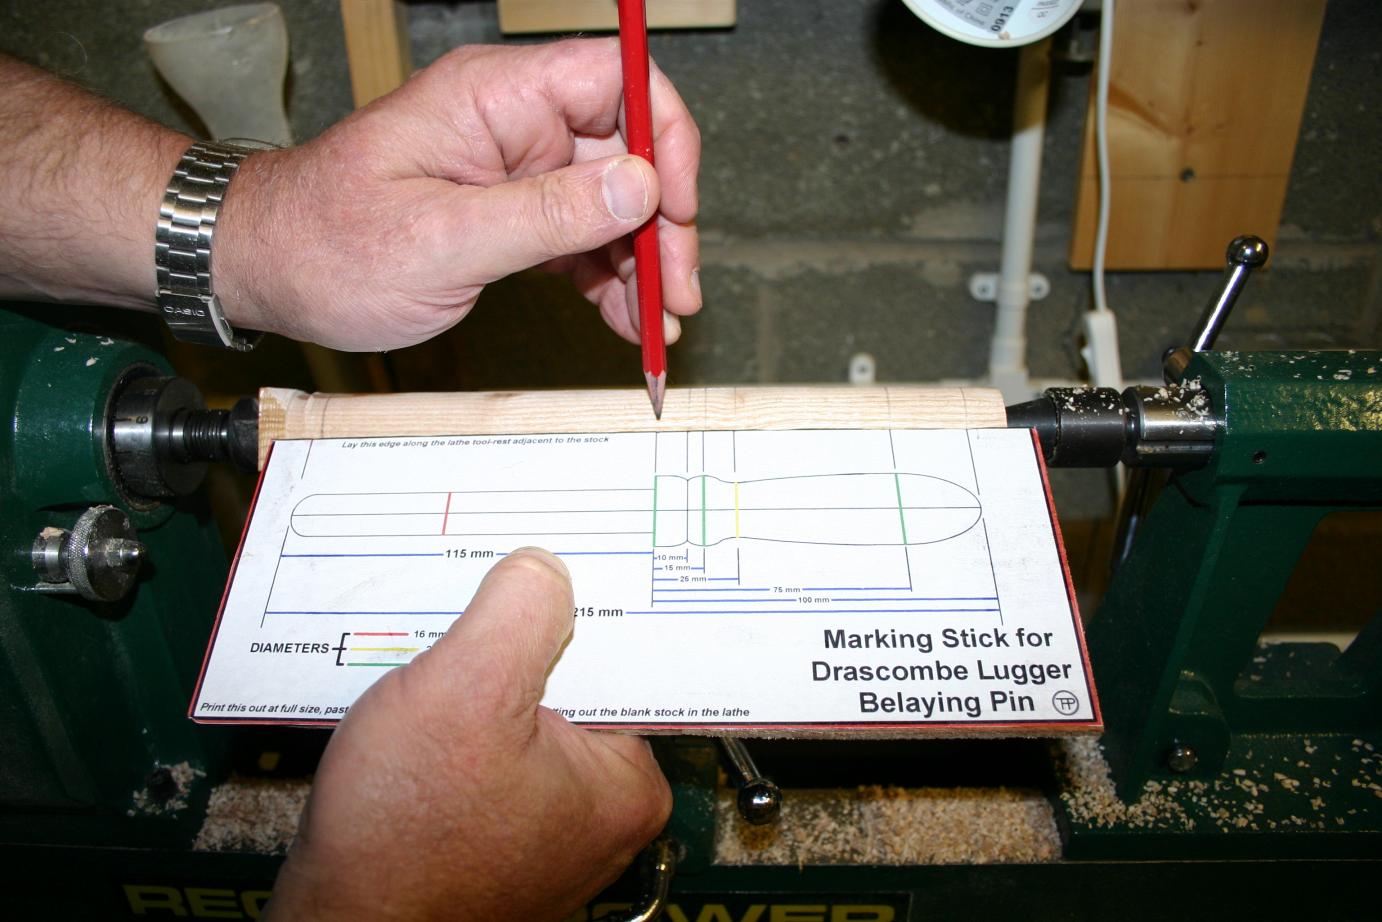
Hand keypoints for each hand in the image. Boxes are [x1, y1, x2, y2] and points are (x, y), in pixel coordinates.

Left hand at [217, 39, 701, 350]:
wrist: (269, 273)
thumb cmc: (326, 245)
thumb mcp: (440, 240)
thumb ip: (545, 214)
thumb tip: (641, 186)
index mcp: (493, 97)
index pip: (613, 77)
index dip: (662, 135)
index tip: (676, 205)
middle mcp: (513, 125)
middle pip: (627, 151)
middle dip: (662, 223)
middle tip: (675, 291)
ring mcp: (516, 171)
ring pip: (614, 204)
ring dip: (642, 262)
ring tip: (654, 323)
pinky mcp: (513, 216)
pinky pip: (583, 238)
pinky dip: (610, 279)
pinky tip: (625, 317)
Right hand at [265, 549, 671, 920]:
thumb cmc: (401, 841)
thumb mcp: (463, 692)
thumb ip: (517, 613)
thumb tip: (544, 570)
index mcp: (626, 780)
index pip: (625, 659)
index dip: (580, 603)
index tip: (551, 564)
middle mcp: (600, 809)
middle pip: (572, 681)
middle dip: (519, 643)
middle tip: (479, 608)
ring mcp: (547, 823)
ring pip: (522, 712)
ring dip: (479, 681)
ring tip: (440, 662)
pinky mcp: (496, 829)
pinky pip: (488, 748)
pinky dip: (456, 720)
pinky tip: (420, 711)